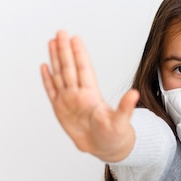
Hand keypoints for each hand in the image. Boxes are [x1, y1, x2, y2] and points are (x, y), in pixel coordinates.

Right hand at [40, 30, 139, 161]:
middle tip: (61, 32)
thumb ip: (126, 107)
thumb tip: (135, 94)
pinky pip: (52, 92)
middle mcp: (79, 94)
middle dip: (64, 50)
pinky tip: (45, 66)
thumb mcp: (121, 122)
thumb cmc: (115, 136)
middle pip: (70, 67)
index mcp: (92, 95)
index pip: (83, 69)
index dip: (79, 54)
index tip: (75, 38)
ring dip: (55, 59)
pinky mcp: (61, 110)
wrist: (106, 148)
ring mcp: (69, 100)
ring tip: (52, 42)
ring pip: (60, 75)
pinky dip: (47, 79)